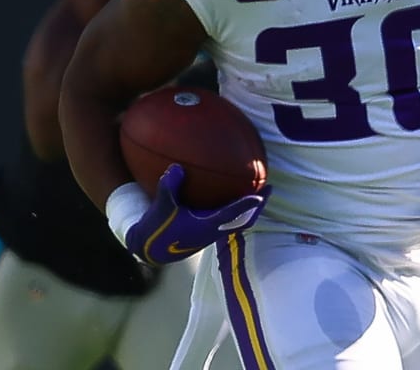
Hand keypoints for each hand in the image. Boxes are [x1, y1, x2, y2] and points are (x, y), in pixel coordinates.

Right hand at [124, 164, 271, 264]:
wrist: (151, 251)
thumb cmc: (157, 228)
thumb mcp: (160, 206)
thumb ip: (168, 187)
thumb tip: (176, 167)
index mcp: (206, 226)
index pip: (232, 215)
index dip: (247, 205)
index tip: (261, 194)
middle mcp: (213, 231)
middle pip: (244, 220)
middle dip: (258, 206)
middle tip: (269, 188)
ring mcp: (212, 234)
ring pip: (238, 222)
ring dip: (250, 208)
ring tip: (258, 191)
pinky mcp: (206, 233)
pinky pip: (228, 220)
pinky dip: (236, 209)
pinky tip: (230, 196)